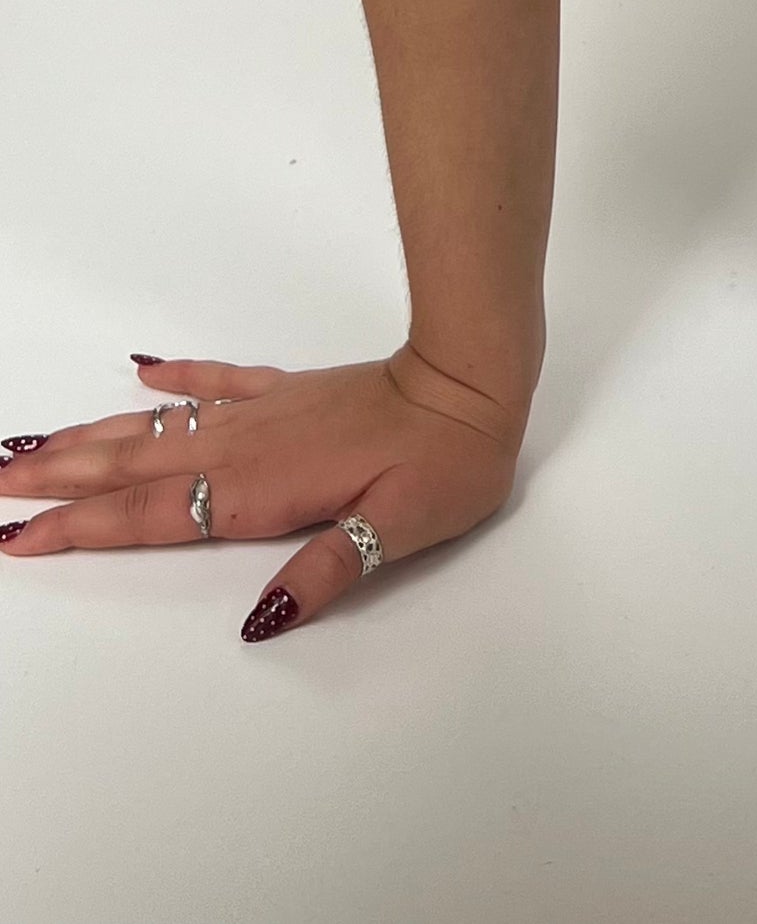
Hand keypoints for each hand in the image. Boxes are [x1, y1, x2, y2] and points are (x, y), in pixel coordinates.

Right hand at [0, 340, 525, 641]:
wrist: (474, 382)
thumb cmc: (445, 463)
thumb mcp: (396, 531)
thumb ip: (325, 571)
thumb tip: (261, 621)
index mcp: (263, 487)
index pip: (154, 516)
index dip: (85, 529)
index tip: (21, 535)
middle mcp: (248, 445)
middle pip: (134, 468)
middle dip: (60, 480)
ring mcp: (264, 412)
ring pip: (160, 428)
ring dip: (95, 437)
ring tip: (34, 442)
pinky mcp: (289, 390)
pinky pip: (217, 383)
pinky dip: (175, 380)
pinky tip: (141, 373)